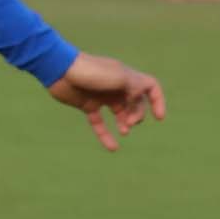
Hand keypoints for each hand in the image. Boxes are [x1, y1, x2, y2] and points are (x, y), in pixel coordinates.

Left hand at [47, 53, 167, 152]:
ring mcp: (102, 96)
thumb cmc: (91, 71)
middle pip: (135, 103)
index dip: (157, 101)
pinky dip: (106, 135)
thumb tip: (139, 103)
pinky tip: (113, 148)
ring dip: (125, 124)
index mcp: (127, 77)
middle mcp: (116, 86)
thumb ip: (135, 89)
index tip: (158, 117)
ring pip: (120, 113)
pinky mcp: (87, 105)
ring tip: (124, 132)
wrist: (60, 70)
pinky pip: (100, 123)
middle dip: (137, 115)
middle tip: (129, 123)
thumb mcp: (119, 78)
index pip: (150, 86)